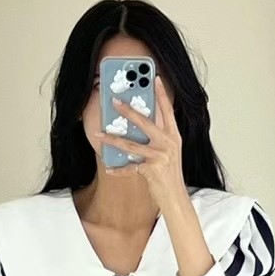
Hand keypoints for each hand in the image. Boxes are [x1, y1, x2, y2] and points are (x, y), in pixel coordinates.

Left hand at [96, 75, 186, 209]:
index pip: (167, 110)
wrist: (176, 197)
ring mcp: (160, 156)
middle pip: (145, 122)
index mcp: (173, 136)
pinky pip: (130, 168)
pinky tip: (109, 168)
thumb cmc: (169, 174)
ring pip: (131, 144)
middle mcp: (168, 143)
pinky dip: (118, 169)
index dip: (161, 93)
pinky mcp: (152, 170)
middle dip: (128, 111)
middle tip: (114, 101)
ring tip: (99, 134)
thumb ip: (158, 137)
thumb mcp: (168, 152)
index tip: (154, 78)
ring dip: (112, 139)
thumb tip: (138, 123)